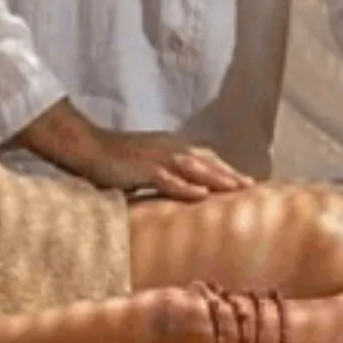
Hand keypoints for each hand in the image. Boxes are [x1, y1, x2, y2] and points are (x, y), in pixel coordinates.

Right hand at [88, 133, 255, 200]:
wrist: (88, 147)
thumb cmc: (114, 159)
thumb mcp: (146, 165)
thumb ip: (165, 175)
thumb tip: (180, 191)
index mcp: (173, 147)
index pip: (207, 158)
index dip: (227, 169)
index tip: (246, 182)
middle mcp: (171, 148)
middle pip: (208, 162)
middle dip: (231, 174)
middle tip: (253, 187)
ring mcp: (158, 157)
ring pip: (195, 168)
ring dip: (218, 179)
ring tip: (237, 190)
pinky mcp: (144, 168)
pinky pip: (169, 179)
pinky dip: (186, 187)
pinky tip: (202, 195)